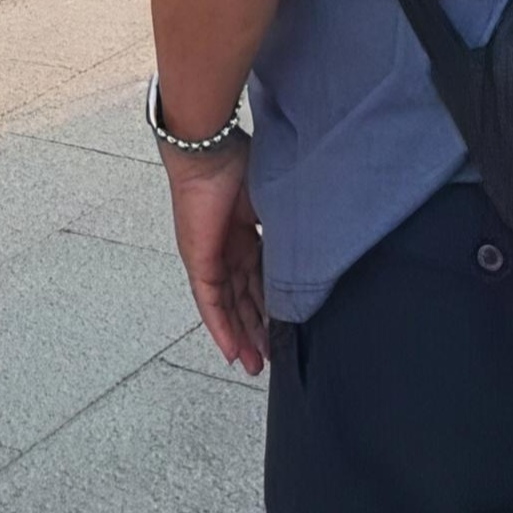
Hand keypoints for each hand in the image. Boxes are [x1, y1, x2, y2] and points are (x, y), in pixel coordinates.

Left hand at [164, 141, 267, 374]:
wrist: (208, 149)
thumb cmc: (239, 161)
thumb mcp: (273, 203)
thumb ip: (286, 230)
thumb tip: (313, 248)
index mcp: (244, 233)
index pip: (259, 277)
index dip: (271, 302)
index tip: (285, 324)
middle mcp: (226, 249)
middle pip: (243, 298)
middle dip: (255, 329)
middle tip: (269, 357)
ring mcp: (210, 257)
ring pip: (227, 307)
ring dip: (240, 337)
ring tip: (255, 364)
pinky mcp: (199, 261)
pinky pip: (210, 302)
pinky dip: (221, 327)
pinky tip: (231, 351)